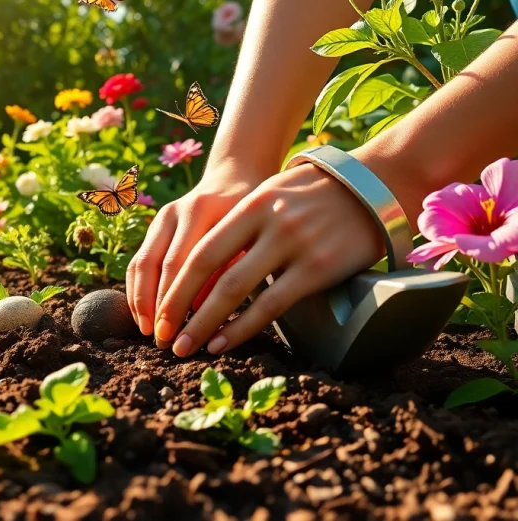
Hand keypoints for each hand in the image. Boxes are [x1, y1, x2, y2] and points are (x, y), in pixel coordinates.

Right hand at [125, 165, 262, 342]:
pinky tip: (143, 314)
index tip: (175, 333)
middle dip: (154, 306)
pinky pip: (138, 260)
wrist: (236, 176)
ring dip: (140, 300)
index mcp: (202, 211)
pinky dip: (137, 289)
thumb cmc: (253, 214)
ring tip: (146, 331)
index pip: (180, 263)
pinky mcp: (155, 225)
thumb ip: (229, 268)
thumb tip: (204, 312)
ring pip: (140, 263)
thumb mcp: (249, 237)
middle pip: (154, 265)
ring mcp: (161, 217)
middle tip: (159, 340)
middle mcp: (176, 212)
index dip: (174, 302)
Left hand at [154, 163, 385, 356]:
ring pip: (236, 291)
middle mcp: (268, 222)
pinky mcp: (318, 268)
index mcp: (251, 204)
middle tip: (162, 336)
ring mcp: (294, 245)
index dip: (175, 284)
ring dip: (206, 324)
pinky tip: (222, 343)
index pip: (201, 249)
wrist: (374, 185)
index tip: (157, 310)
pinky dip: (242, 327)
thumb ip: (240, 226)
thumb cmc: (313, 195)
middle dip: (179, 307)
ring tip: (186, 347)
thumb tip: (199, 268)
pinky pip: (272, 304)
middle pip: (210, 271)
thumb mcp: (271, 195)